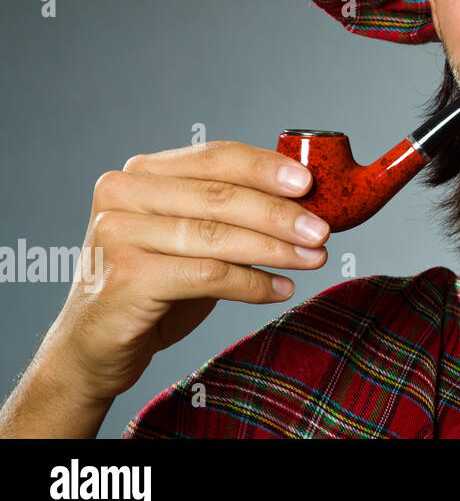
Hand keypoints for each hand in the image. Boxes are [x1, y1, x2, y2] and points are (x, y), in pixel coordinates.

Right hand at [43, 140, 330, 403]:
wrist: (95, 343)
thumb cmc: (154, 282)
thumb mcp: (190, 235)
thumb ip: (229, 209)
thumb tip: (305, 198)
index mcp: (141, 173)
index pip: (215, 157)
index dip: (266, 167)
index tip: (309, 182)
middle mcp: (123, 195)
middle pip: (221, 196)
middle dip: (280, 214)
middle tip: (322, 230)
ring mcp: (119, 235)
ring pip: (217, 236)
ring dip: (275, 249)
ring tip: (314, 259)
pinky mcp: (126, 278)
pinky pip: (207, 275)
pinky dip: (252, 283)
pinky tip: (281, 288)